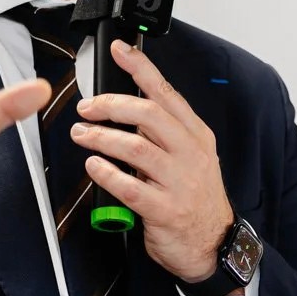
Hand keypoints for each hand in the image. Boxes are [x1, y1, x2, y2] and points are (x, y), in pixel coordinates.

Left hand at [72, 39, 234, 282]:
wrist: (214, 244)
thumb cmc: (196, 198)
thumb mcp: (192, 157)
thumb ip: (165, 134)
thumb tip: (126, 109)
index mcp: (196, 136)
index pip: (166, 93)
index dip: (140, 69)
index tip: (119, 51)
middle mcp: (190, 154)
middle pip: (148, 115)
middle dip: (110, 106)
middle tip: (87, 108)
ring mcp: (179, 182)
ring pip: (134, 148)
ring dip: (101, 138)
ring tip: (82, 135)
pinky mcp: (165, 210)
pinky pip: (128, 187)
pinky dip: (105, 173)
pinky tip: (93, 167)